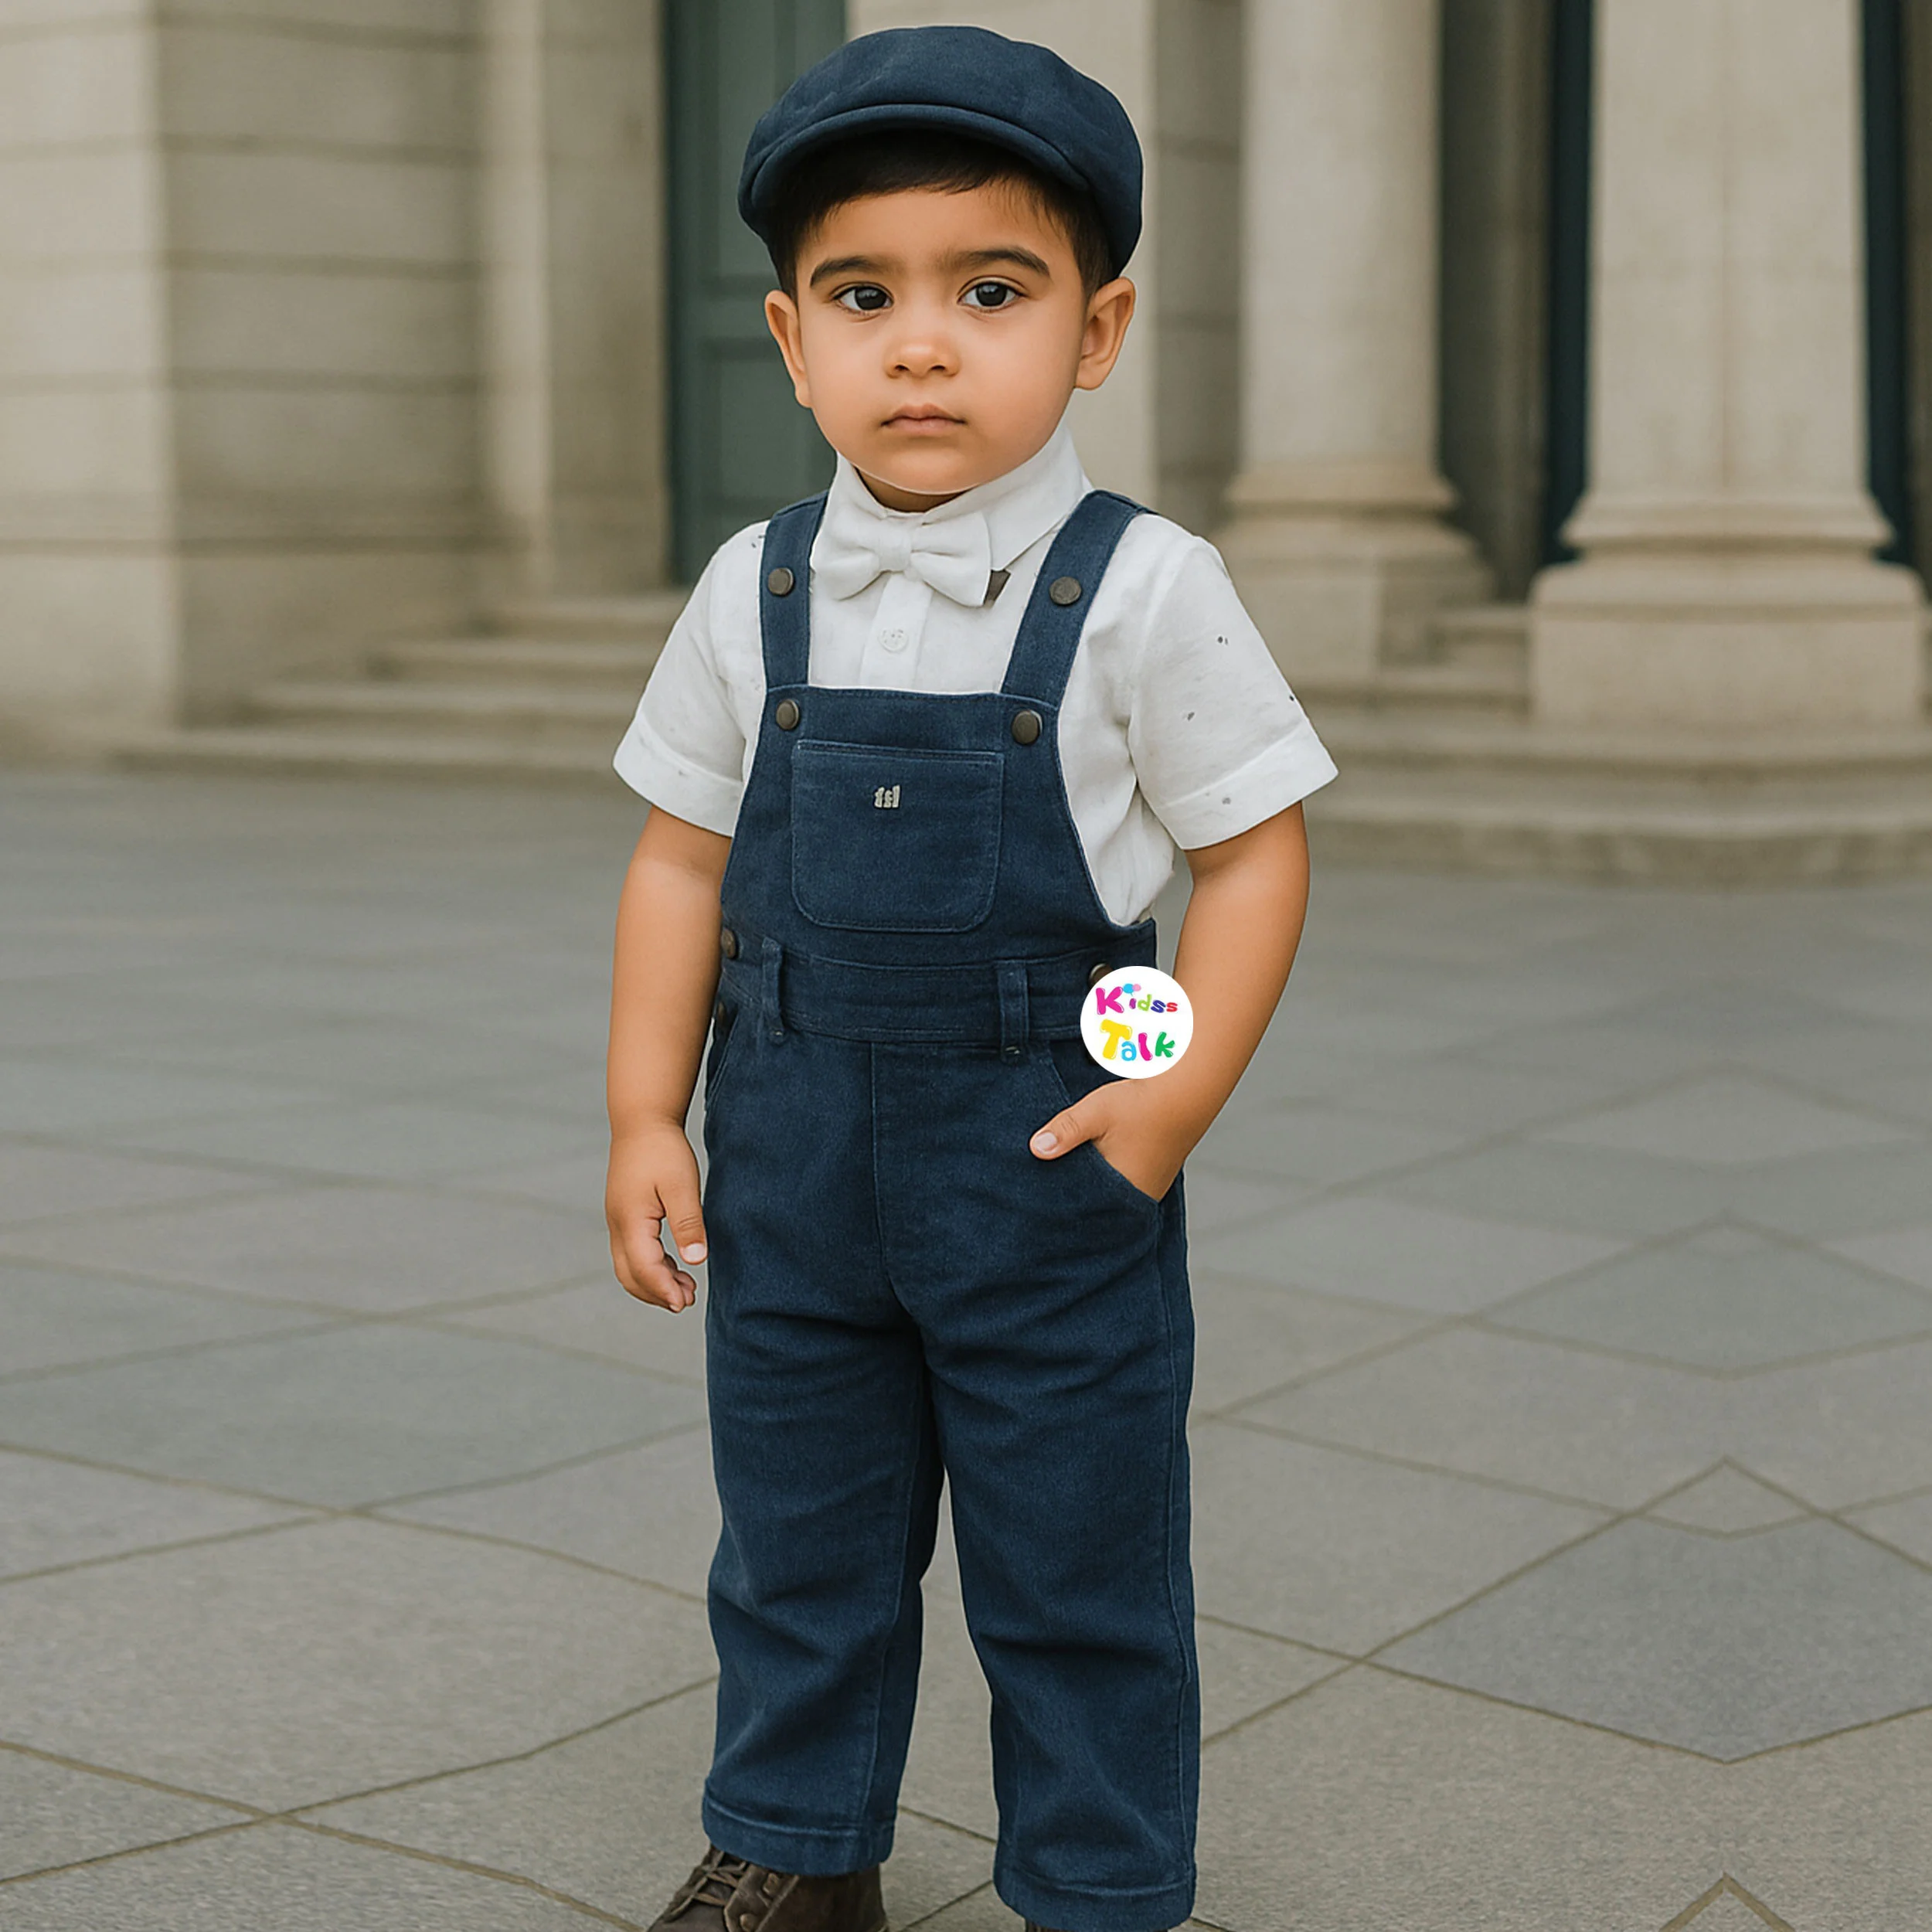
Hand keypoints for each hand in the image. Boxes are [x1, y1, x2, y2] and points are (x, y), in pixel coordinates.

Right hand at [607, 1121, 707, 1311]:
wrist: (642, 1121)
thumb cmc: (663, 1150)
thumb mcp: (682, 1185)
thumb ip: (688, 1224)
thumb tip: (695, 1261)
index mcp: (630, 1220)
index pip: (644, 1268)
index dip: (664, 1290)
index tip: (685, 1303)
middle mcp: (617, 1225)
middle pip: (630, 1275)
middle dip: (656, 1293)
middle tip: (688, 1301)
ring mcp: (618, 1221)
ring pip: (628, 1267)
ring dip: (654, 1282)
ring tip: (686, 1288)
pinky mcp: (624, 1216)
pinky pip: (631, 1253)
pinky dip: (651, 1267)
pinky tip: (675, 1266)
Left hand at [1029, 1075, 1189, 1201]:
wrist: (1187, 1091)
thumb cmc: (1142, 1104)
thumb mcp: (1095, 1113)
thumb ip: (1066, 1131)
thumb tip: (1036, 1149)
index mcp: (1122, 1189)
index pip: (1083, 1206)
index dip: (1063, 1197)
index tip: (1042, 1193)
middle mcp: (1139, 1194)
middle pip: (1099, 1201)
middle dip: (1078, 1191)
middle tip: (1055, 1179)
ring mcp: (1152, 1185)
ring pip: (1114, 1191)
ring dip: (1098, 1181)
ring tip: (1077, 1168)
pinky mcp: (1158, 1172)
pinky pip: (1129, 1181)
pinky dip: (1114, 1173)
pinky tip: (1103, 1159)